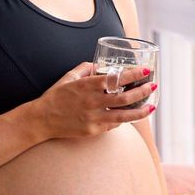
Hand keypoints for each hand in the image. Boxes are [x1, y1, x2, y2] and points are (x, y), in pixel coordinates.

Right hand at [36, 62, 156, 139]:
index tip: (145, 70)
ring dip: (141, 111)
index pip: (115, 79)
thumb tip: (98, 63)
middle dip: (142, 91)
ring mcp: (94, 118)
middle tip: (153, 85)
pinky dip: (124, 119)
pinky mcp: (93, 130)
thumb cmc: (55, 96)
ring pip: (124, 116)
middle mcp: (92, 102)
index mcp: (87, 86)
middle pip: (124, 98)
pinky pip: (113, 125)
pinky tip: (132, 115)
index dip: (132, 74)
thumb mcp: (69, 77)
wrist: (42, 120)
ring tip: (152, 106)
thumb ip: (85, 68)